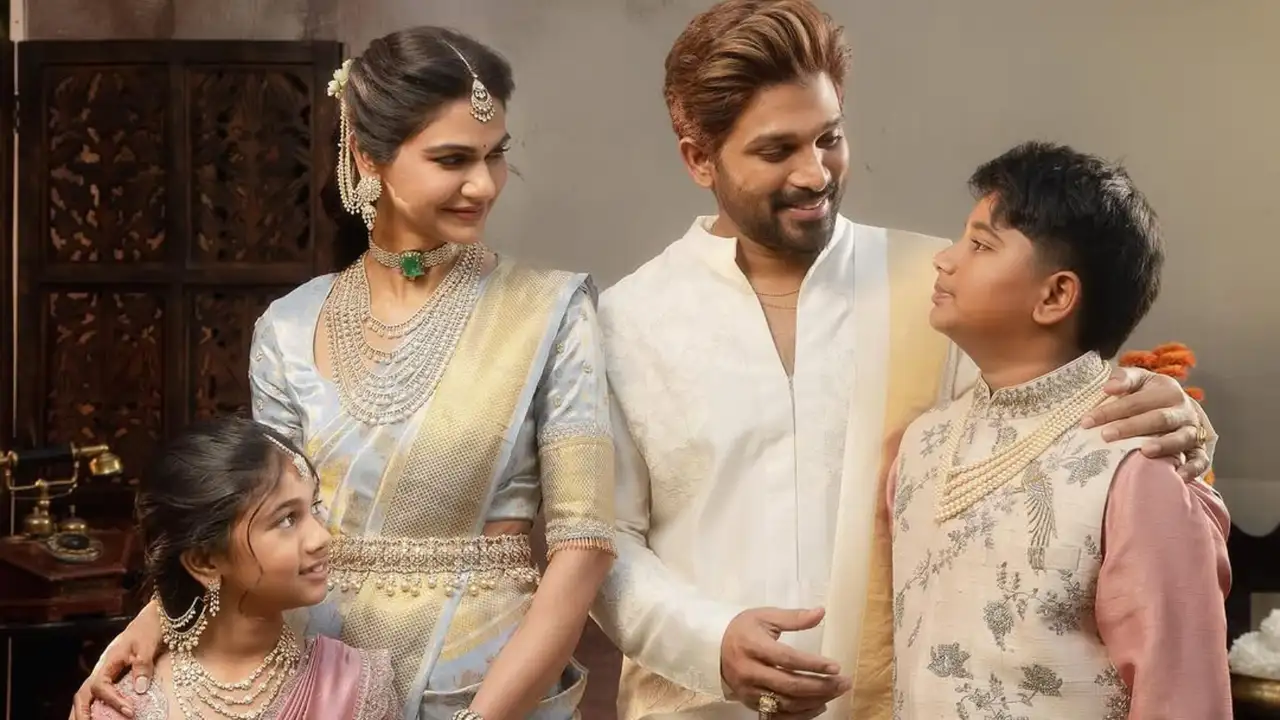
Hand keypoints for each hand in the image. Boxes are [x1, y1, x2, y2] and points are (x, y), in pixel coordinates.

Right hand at [70, 603, 162, 719]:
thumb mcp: (147, 645)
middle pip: (83, 694)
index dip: (113, 700)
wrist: (153, 618)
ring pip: (86, 696)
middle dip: (82, 713)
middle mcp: (102, 669)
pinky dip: (93, 708)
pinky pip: (98, 695)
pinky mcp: (112, 676)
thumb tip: (138, 689)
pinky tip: (97, 717)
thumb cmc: (149, 629)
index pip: (101, 686)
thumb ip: (143, 666)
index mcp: (107, 662)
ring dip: (83, 712)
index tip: (130, 711)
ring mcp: (105, 673)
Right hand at [720, 607, 850, 715]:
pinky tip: (819, 705)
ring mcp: (749, 691)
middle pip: (789, 685)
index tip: (836, 666)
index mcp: (752, 646)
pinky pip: (779, 715)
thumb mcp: (765, 617)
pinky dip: (801, 714)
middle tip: (844, 682)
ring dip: (815, 700)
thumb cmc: (743, 629)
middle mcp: (749, 672)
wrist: (714, 648)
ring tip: (835, 692)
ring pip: (786, 703)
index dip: (813, 664)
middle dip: (820, 685)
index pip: (787, 659)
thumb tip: (821, 612)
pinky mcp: (750, 704)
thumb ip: (794, 618)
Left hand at [1081, 366, 1210, 480]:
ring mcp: (1192, 431)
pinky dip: (1192, 468)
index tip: (1086, 421)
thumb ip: (1124, 378)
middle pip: (1158, 419)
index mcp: (1167, 391)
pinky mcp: (1199, 450)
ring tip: (1144, 451)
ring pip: (1181, 438)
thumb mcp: (1139, 380)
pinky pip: (1201, 460)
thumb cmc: (1152, 394)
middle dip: (1131, 427)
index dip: (1110, 410)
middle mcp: (1183, 411)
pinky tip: (1178, 476)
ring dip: (1163, 445)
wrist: (1182, 407)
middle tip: (1106, 435)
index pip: (1136, 401)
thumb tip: (1109, 387)